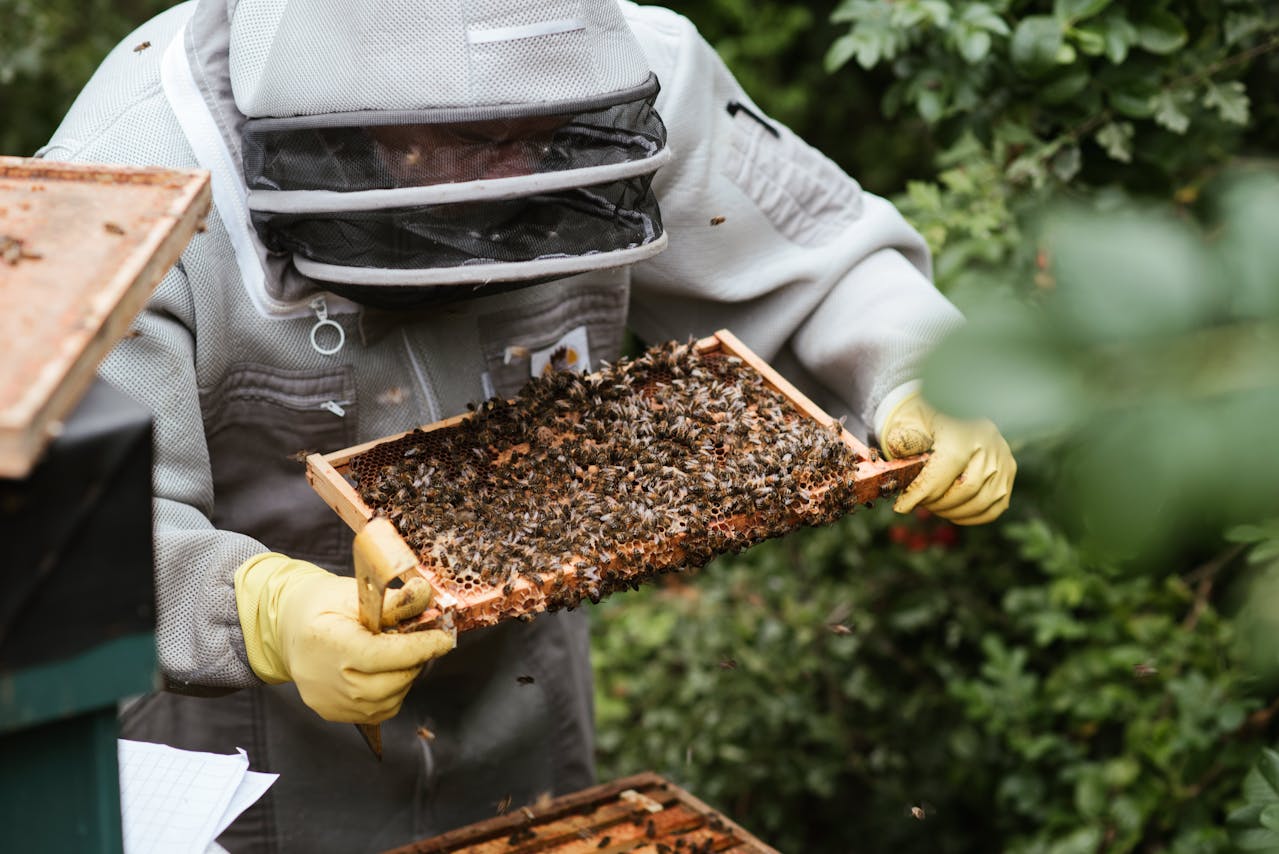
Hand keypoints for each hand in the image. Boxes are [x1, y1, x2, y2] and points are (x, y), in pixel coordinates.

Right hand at [235, 554, 453, 723]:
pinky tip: (386, 671)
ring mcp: (329, 702)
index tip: (444, 638)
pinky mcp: (333, 713)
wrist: (288, 627)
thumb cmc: (323, 606)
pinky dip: (392, 693)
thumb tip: (426, 596)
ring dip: (406, 678)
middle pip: (389, 683)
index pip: (382, 655)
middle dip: (415, 662)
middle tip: (423, 641)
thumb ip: (394, 601)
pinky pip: (377, 712)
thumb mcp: (355, 593)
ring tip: (399, 654)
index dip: (419, 648)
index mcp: (329, 643)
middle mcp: (326, 680)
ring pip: (388, 701)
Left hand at [880, 393, 1015, 525]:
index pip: (944, 471)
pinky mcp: (1009, 469)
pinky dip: (973, 516)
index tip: (901, 506)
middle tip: (919, 503)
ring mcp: (1003, 457)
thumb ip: (903, 443)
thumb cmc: (925, 417)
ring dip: (953, 511)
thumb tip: (899, 470)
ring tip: (933, 505)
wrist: (951, 404)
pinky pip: (996, 505)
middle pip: (966, 489)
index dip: (921, 493)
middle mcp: (989, 443)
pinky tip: (953, 512)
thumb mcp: (908, 421)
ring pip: (982, 501)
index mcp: (963, 430)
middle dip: (936, 503)